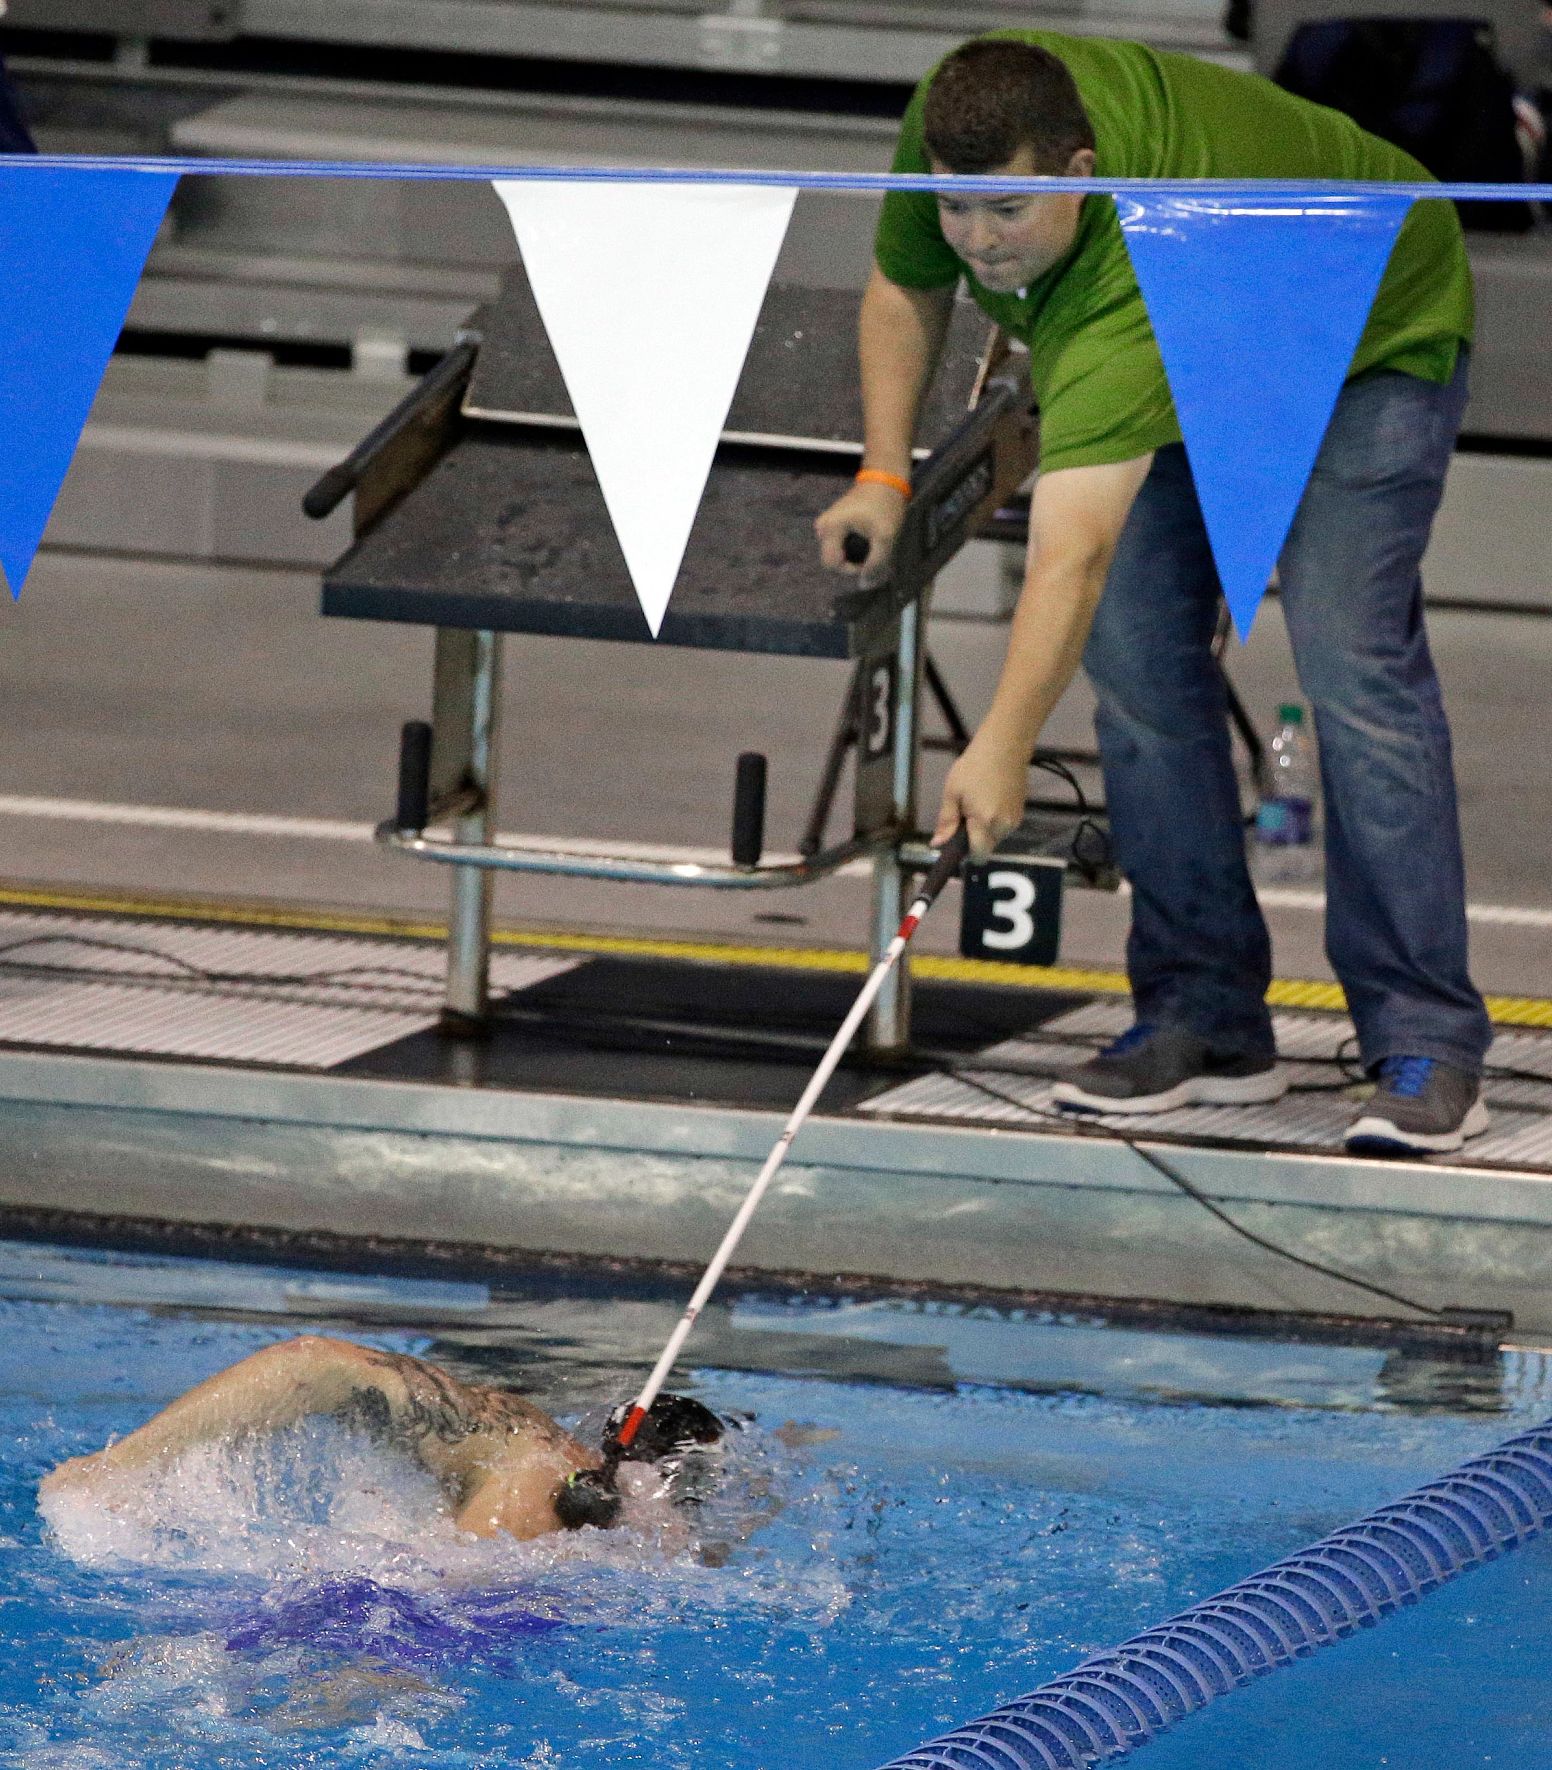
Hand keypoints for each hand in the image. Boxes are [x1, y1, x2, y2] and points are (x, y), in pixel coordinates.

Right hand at [814, 481, 907, 574]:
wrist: (885, 478)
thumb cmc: (884, 506)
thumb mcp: (885, 537)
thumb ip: (875, 564)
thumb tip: (865, 585)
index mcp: (830, 528)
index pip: (831, 564)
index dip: (850, 570)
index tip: (870, 561)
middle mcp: (822, 527)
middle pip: (833, 558)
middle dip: (852, 562)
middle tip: (872, 554)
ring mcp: (826, 523)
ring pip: (837, 551)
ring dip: (853, 555)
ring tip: (871, 546)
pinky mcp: (834, 521)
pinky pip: (839, 542)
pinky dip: (852, 546)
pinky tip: (866, 539)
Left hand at [934, 733, 1027, 859]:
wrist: (1005, 746)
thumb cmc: (974, 767)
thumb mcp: (952, 792)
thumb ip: (946, 822)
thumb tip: (937, 844)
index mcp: (985, 822)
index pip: (978, 855)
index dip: (966, 853)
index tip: (956, 840)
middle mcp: (1004, 826)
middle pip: (987, 847)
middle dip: (975, 838)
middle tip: (965, 812)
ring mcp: (1015, 819)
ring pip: (996, 836)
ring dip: (985, 828)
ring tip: (978, 801)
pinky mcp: (1021, 811)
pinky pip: (1004, 825)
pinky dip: (995, 819)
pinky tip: (991, 798)